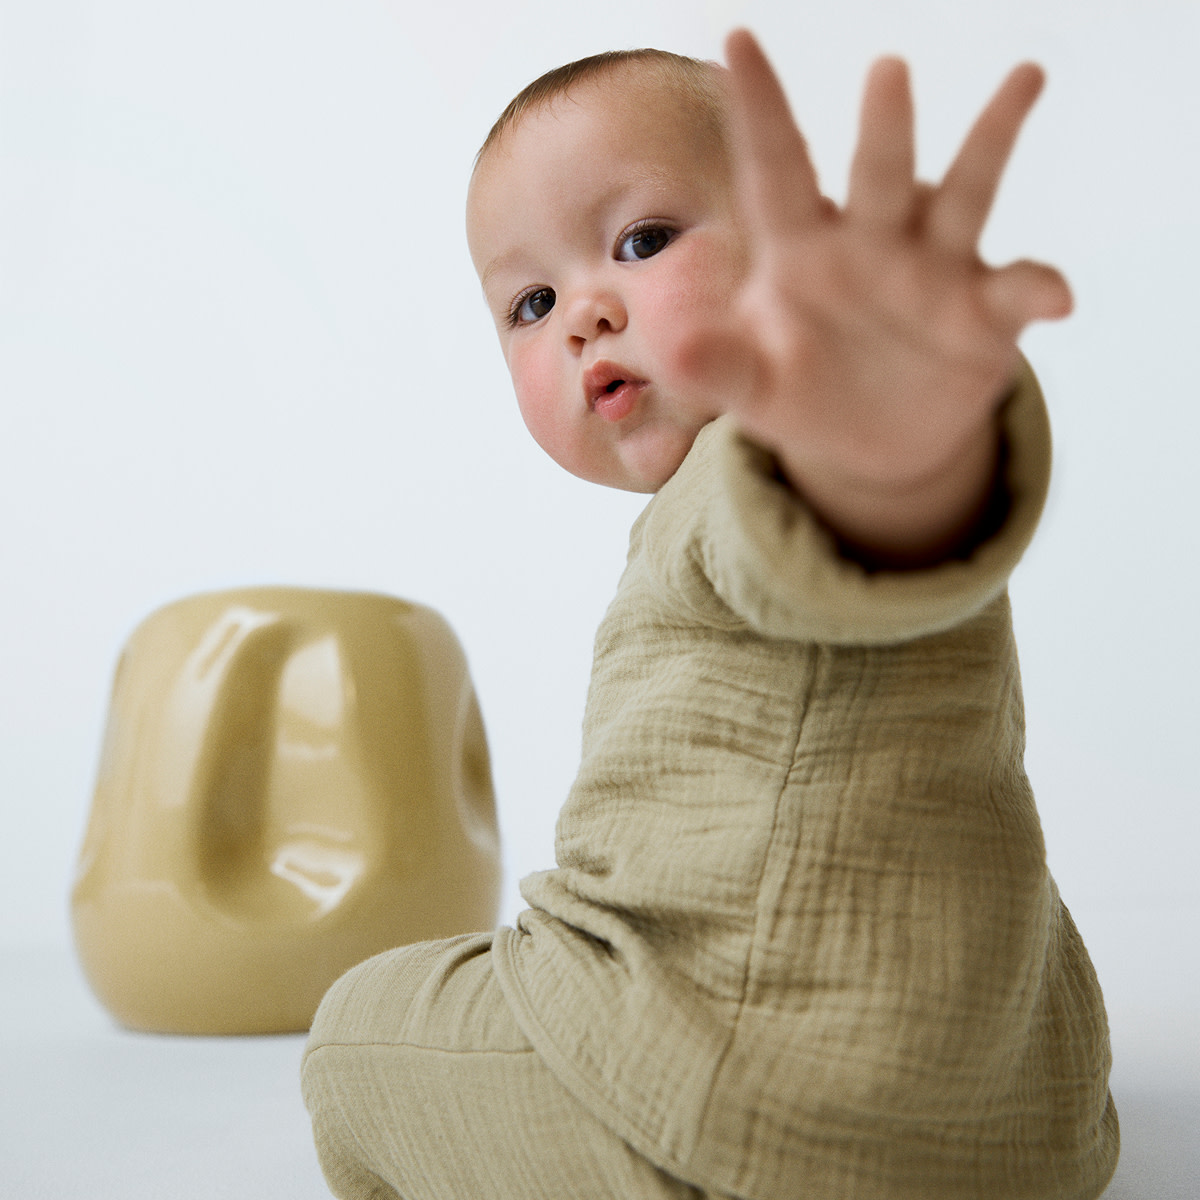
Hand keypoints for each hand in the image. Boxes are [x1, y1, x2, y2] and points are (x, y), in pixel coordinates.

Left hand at [682, 30, 1070, 564]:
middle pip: (877, 174)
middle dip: (883, 127)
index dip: (760, 110)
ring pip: (964, 195)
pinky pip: (1018, 289)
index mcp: (801, 250)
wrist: (871, 442)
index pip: (776, 169)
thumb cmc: (800, 392)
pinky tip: (1055, 296)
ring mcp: (934, 270)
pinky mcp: (986, 314)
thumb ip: (716, 366)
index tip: (738, 38)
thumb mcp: (751, 386)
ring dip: (989, 140)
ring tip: (1023, 77)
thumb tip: (675, 350)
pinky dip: (1038, 287)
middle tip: (885, 69)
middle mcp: (871, 242)